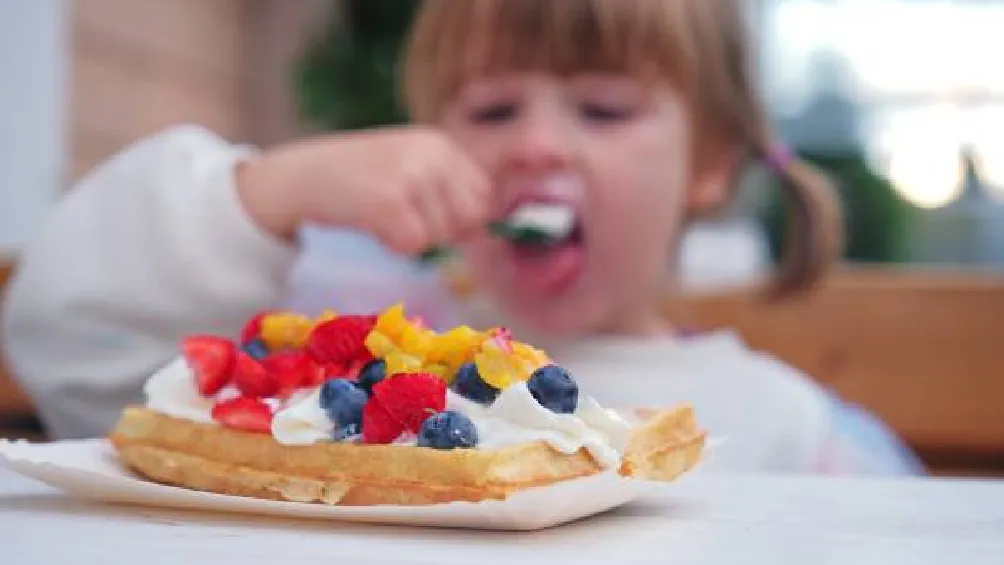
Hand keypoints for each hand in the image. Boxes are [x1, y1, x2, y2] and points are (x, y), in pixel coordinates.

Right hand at [237, 126, 490, 253]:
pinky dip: (395, 246)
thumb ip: (446, 192)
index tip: (428, 215)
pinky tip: (373, 225)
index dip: (461, 217)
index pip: (482, 196)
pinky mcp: (389, 200)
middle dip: (442, 231)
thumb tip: (482, 230)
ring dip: (413, 238)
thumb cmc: (358, 178)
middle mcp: (430, 154)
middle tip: (404, 219)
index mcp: (440, 144)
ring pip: (441, 235)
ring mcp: (410, 174)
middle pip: (469, 219)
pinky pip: (414, 245)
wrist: (302, 175)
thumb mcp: (409, 167)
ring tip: (382, 215)